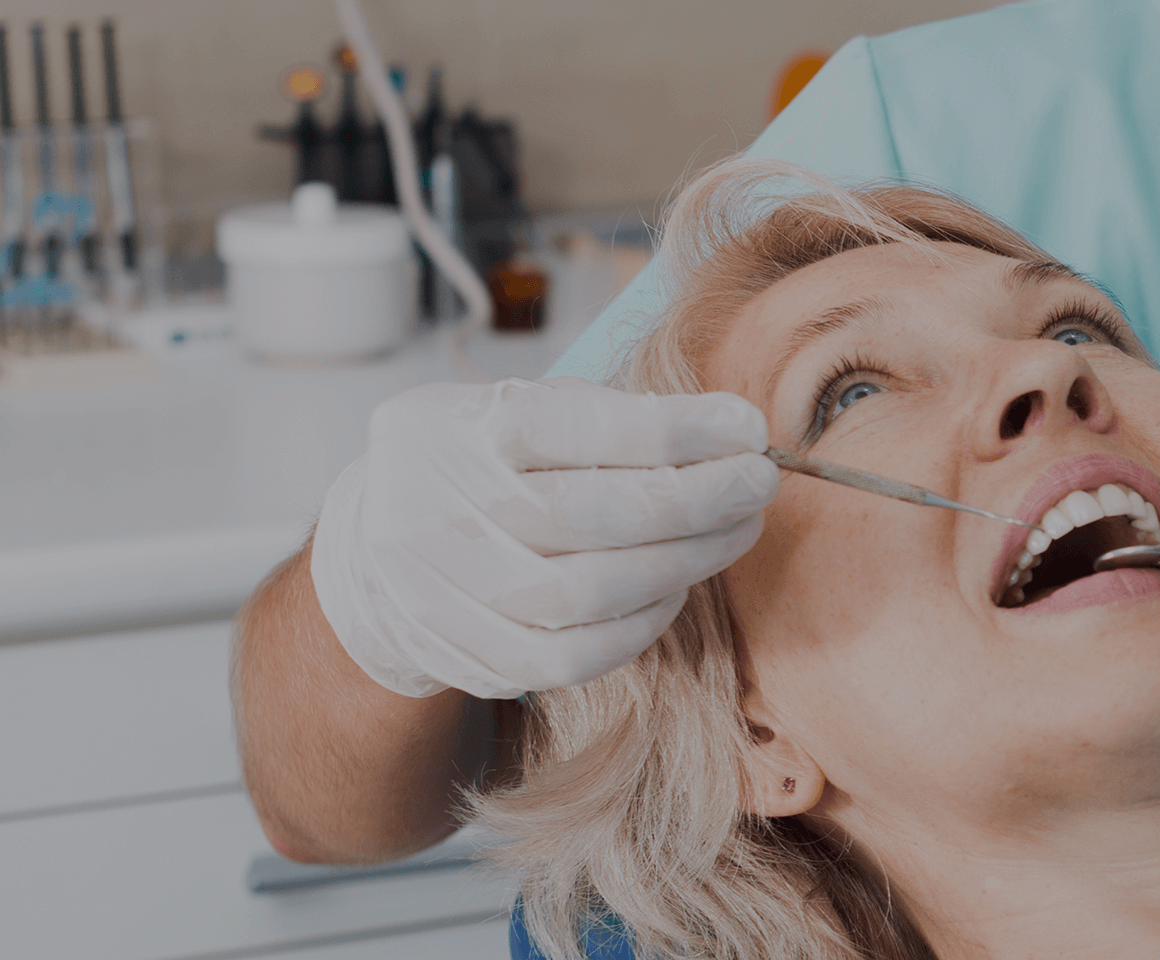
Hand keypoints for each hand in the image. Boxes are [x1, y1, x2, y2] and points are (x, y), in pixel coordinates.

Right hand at [310, 377, 777, 698]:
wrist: (374, 555)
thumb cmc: (477, 465)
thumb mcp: (515, 409)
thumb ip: (602, 416)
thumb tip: (723, 433)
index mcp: (455, 429)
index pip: (577, 427)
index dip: (675, 430)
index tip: (747, 426)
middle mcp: (440, 510)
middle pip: (592, 514)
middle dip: (696, 499)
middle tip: (757, 483)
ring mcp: (447, 593)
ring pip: (589, 592)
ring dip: (684, 561)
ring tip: (736, 529)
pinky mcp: (470, 657)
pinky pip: (575, 656)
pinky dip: (642, 624)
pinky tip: (677, 588)